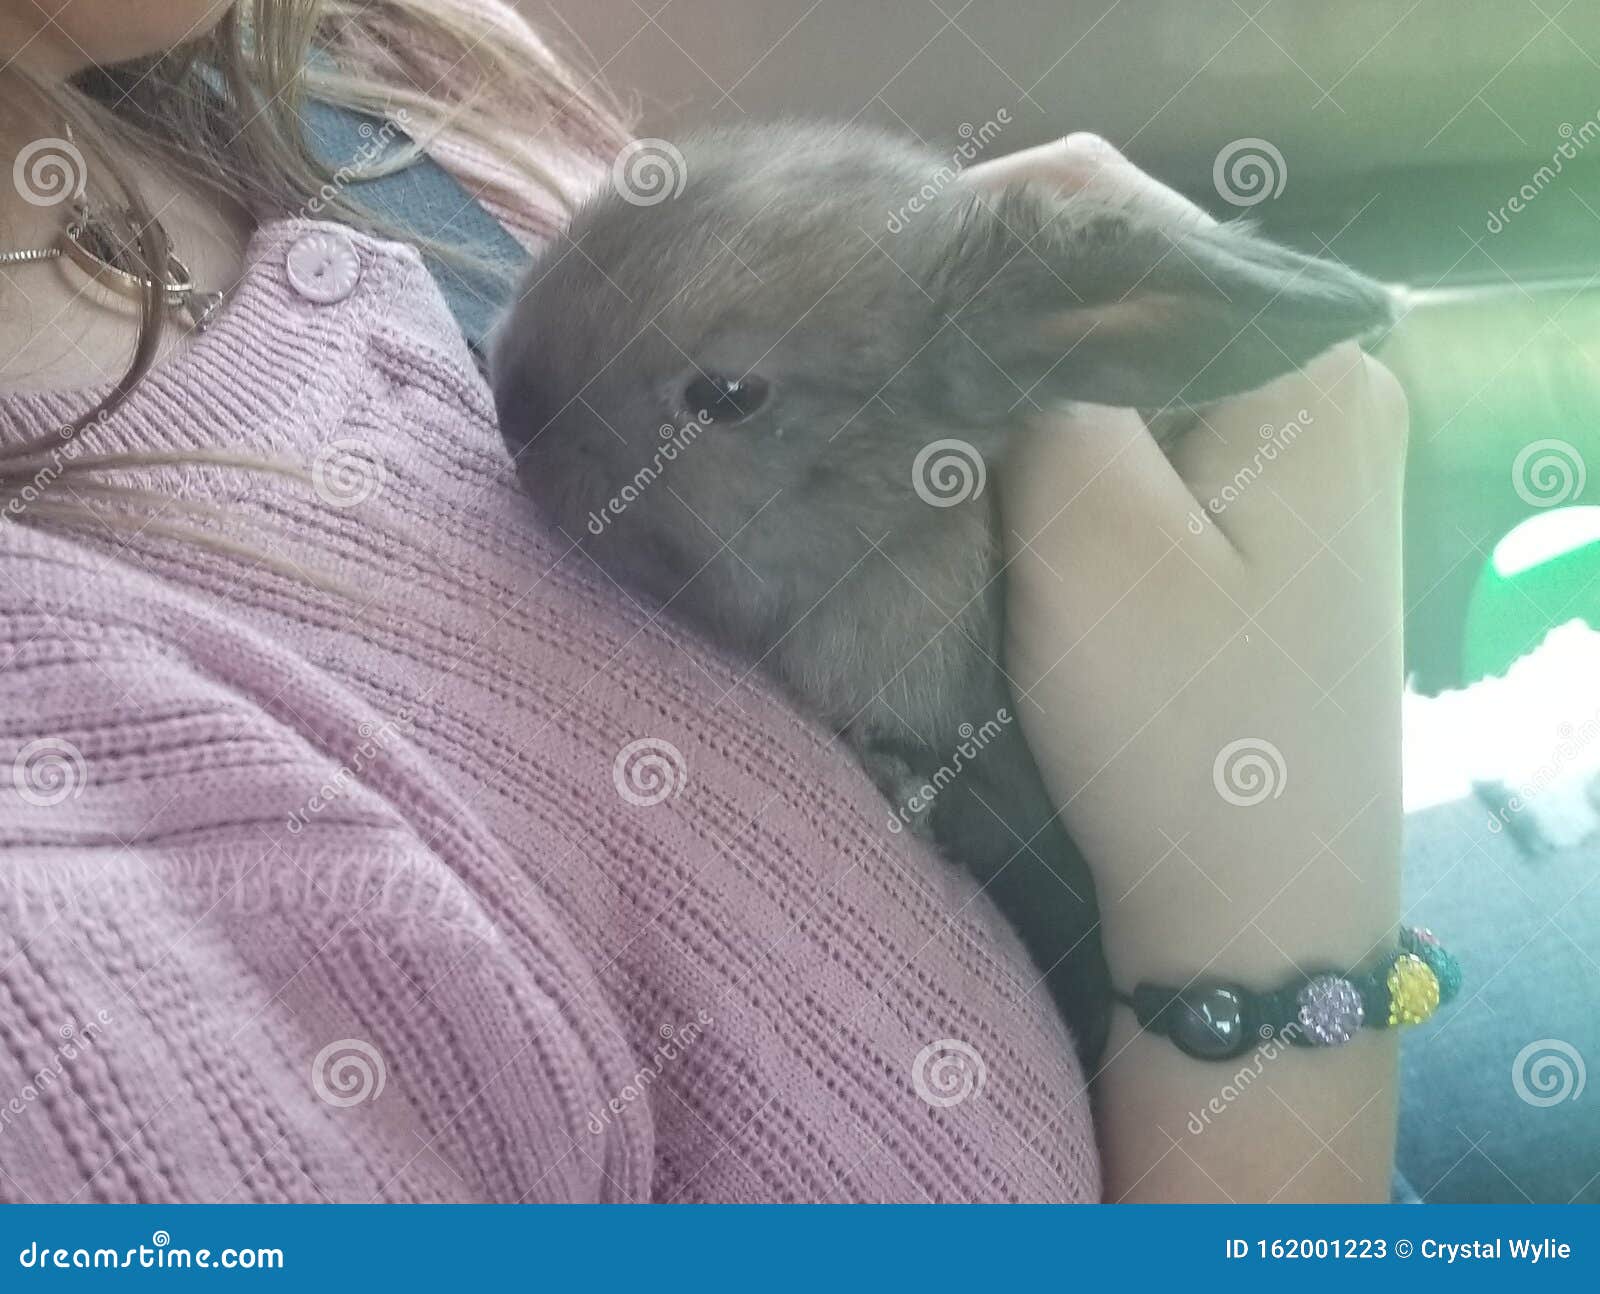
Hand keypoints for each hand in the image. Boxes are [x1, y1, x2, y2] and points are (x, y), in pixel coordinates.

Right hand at [968, 135, 1409, 1200]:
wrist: (1257, 915)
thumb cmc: (1182, 730)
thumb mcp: (1088, 537)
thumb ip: (1039, 376)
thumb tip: (982, 265)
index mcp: (1302, 360)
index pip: (1121, 218)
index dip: (982, 238)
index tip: (878, 307)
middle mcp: (1317, 382)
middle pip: (1124, 293)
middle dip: (1002, 325)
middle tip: (893, 380)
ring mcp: (1292, 455)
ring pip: (1122, 371)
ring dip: (1024, 395)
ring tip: (932, 433)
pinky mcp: (1258, 521)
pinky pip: (1141, 440)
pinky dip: (1062, 453)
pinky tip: (1000, 491)